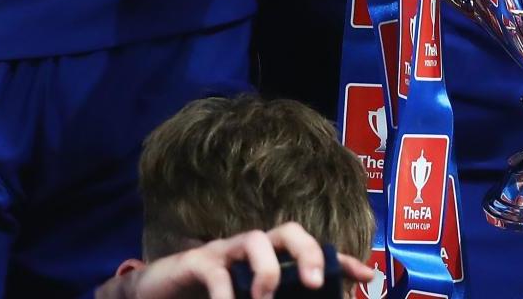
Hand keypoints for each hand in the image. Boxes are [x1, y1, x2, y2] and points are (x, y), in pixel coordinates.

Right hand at [94, 224, 374, 298]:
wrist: (156, 294)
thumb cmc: (206, 298)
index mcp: (267, 259)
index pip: (311, 251)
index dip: (341, 261)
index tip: (366, 277)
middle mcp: (249, 249)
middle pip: (287, 230)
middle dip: (308, 252)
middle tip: (315, 283)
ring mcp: (222, 253)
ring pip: (254, 239)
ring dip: (266, 270)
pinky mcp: (194, 263)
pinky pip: (215, 273)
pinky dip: (224, 295)